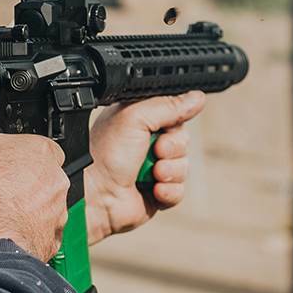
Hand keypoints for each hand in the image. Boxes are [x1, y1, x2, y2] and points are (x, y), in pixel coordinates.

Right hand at [0, 133, 68, 259]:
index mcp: (39, 149)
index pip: (35, 146)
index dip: (13, 156)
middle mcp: (55, 179)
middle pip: (39, 178)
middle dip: (18, 186)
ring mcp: (57, 210)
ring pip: (40, 209)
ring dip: (22, 211)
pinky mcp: (51, 239)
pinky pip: (37, 234)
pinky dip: (21, 234)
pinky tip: (2, 234)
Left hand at [84, 91, 206, 244]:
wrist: (96, 195)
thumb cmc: (104, 155)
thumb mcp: (136, 117)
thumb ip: (168, 105)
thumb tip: (197, 97)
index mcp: (138, 120)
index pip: (173, 114)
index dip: (175, 121)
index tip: (165, 127)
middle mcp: (145, 143)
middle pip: (183, 140)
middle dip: (173, 147)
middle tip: (155, 151)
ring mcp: (151, 169)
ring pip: (184, 166)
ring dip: (171, 170)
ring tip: (152, 174)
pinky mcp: (156, 193)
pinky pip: (179, 190)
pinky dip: (169, 191)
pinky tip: (153, 190)